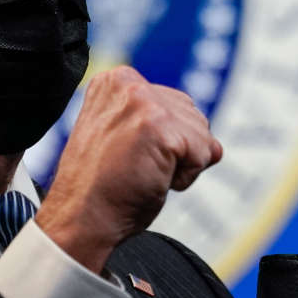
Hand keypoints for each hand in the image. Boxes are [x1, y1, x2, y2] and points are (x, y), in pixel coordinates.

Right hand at [34, 66, 222, 272]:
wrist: (81, 217)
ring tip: (142, 172)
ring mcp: (142, 101)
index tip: (130, 154)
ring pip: (202, 133)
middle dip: (177, 148)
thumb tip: (216, 147)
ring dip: (182, 163)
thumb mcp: (123, 135)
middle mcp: (127, 82)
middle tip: (137, 166)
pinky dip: (185, 177)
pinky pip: (204, 153)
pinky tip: (152, 179)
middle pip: (192, 115)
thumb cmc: (103, 187)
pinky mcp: (159, 125)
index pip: (175, 103)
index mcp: (115, 80)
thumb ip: (160, 121)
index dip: (164, 139)